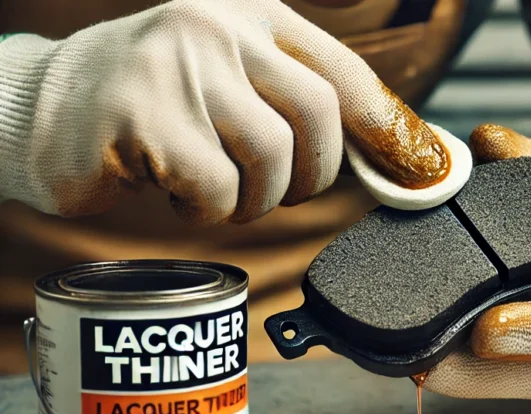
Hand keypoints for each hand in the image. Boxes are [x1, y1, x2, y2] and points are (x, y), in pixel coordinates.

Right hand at [0, 0, 465, 224]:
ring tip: (222, 193)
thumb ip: (291, 102)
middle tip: (283, 193)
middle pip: (318, 116)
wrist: (44, 109)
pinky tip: (181, 194)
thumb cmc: (153, 105)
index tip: (419, 166)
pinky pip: (218, 188)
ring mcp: (179, 65)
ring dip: (257, 198)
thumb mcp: (229, 81)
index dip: (387, 125)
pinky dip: (210, 210)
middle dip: (314, 174)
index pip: (343, 70)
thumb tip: (383, 151)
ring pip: (271, 157)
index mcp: (250, 14)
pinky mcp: (142, 114)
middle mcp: (218, 27)